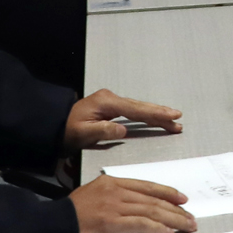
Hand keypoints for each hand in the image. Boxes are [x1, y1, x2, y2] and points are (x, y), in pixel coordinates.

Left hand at [66, 88, 183, 146]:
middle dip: (160, 114)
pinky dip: (146, 115)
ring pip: (138, 108)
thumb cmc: (67, 131)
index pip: (136, 109)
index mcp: (106, 102)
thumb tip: (123, 129)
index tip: (172, 116)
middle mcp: (111, 98)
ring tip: (172, 121)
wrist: (54, 126)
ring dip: (156, 115)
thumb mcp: (82, 133)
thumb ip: (103, 131)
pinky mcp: (110, 107)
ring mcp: (111, 101)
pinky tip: (155, 119)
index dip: (155, 113)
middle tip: (178, 120)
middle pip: (141, 107)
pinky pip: (133, 111)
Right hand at [70, 174, 198, 232]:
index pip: (147, 186)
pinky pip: (141, 224)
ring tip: (186, 227)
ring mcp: (114, 205)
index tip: (182, 200)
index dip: (167, 193)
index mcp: (112, 181)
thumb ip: (115, 198)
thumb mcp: (94, 197)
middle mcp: (116, 190)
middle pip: (153, 199)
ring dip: (172, 220)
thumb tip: (135, 207)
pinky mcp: (111, 222)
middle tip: (191, 218)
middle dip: (175, 210)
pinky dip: (156, 229)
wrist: (54, 225)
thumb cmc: (72, 215)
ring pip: (151, 211)